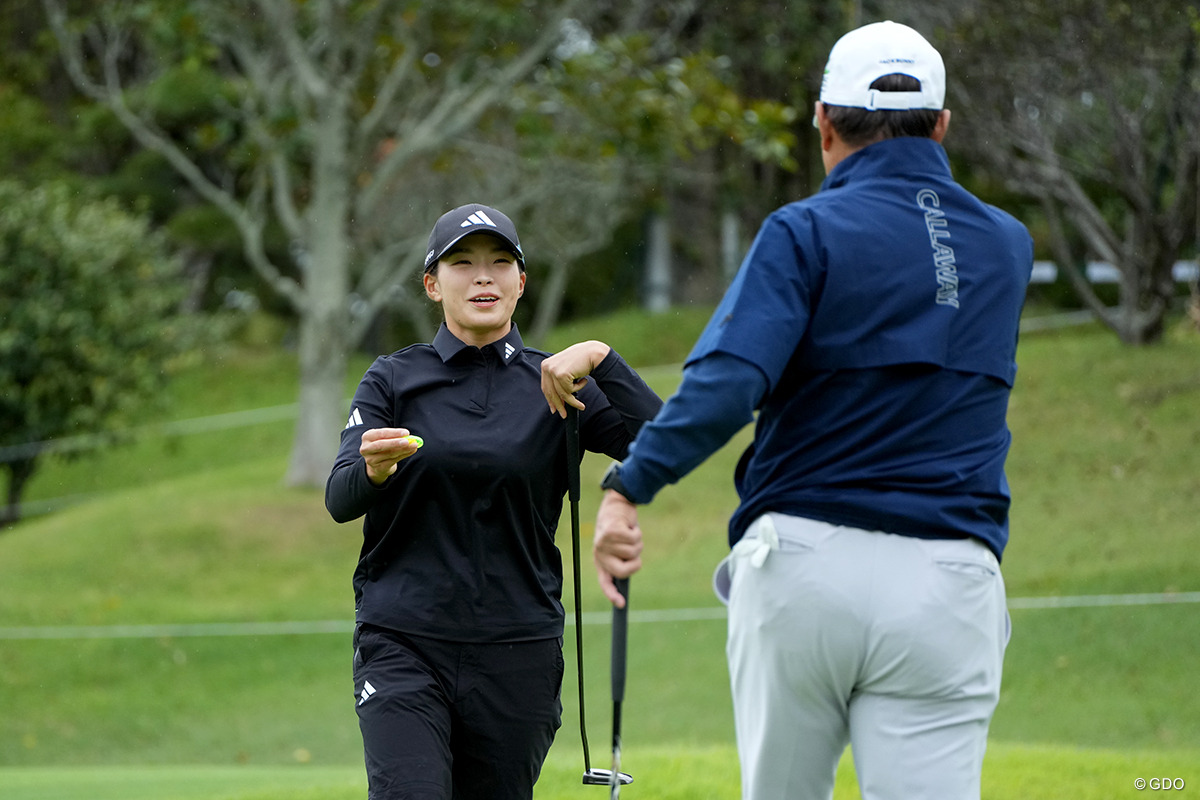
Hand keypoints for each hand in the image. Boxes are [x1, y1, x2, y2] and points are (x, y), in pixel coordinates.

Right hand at [359, 427, 420, 484]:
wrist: (377, 463)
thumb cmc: (383, 446)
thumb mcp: (386, 439)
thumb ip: (396, 436)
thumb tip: (410, 437)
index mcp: (367, 437)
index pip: (380, 433)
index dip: (394, 433)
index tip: (406, 432)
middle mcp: (366, 448)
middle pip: (380, 445)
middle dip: (395, 443)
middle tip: (407, 441)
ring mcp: (371, 460)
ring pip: (389, 454)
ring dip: (403, 449)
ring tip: (414, 445)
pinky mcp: (379, 468)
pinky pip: (393, 461)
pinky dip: (404, 455)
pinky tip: (411, 451)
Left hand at [541, 340, 610, 417]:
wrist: (592, 352)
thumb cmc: (581, 361)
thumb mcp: (566, 369)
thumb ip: (559, 381)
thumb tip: (557, 400)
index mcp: (546, 365)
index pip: (546, 387)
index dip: (550, 400)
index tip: (554, 410)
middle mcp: (547, 367)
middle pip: (551, 393)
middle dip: (559, 406)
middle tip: (564, 415)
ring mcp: (553, 370)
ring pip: (561, 394)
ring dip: (573, 402)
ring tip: (581, 406)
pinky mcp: (561, 374)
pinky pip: (569, 390)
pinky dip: (579, 388)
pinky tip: (584, 380)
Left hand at [593, 489, 643, 607]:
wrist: (616, 505)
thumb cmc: (620, 529)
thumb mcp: (618, 547)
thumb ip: (621, 561)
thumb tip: (626, 579)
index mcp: (601, 561)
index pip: (605, 582)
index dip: (612, 594)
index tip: (620, 604)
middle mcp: (600, 553)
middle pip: (624, 571)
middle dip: (635, 562)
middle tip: (634, 550)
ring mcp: (604, 542)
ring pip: (633, 552)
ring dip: (637, 542)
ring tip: (629, 533)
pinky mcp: (611, 531)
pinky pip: (634, 539)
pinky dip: (637, 532)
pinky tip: (629, 525)